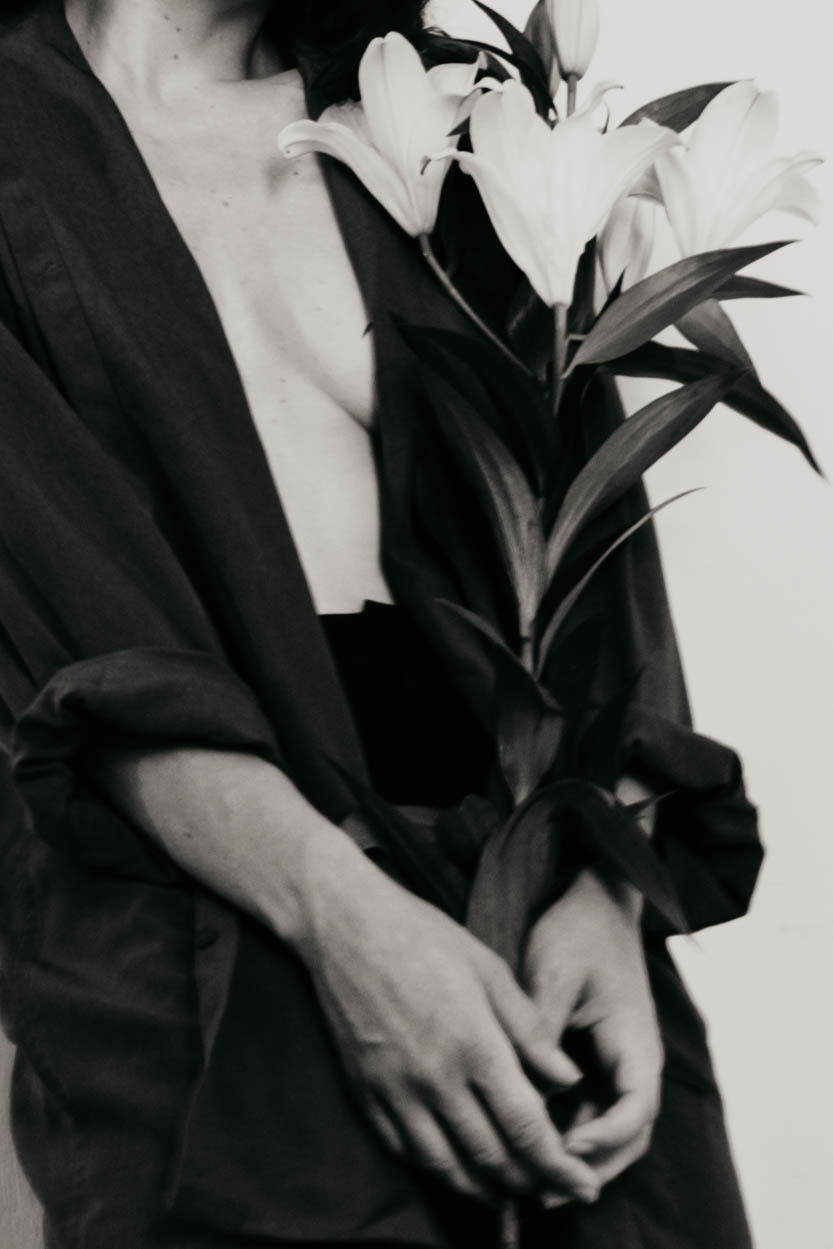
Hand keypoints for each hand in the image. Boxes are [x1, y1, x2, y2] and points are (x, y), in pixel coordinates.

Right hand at [294, 846, 601, 1205]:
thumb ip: (531, 1031)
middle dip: (530, 1185)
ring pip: (446, 1167)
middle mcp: (434, 1079)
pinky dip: (438, 1170)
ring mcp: (395, 1091)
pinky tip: (457, 1168)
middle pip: (491, 1157)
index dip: (560, 1167)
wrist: (346, 927)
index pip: (527, 1129)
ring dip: (484, 1190)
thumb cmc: (424, 937)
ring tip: (512, 1194)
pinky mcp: (365, 1094)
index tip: (585, 1187)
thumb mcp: (490, 970)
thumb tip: (569, 1081)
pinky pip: (405, 1152)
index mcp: (474, 1045)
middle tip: (555, 1193)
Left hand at [523, 869, 663, 1196]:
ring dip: (578, 1157)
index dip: (603, 1138)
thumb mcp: (553, 975)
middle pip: (628, 1137)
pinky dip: (570, 1133)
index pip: (636, 1110)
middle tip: (541, 1188)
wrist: (595, 904)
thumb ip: (543, 1033)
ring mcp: (620, 1065)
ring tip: (531, 1178)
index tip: (562, 1146)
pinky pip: (592, 1111)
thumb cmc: (578, 934)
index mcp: (636, 1042)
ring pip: (610, 1130)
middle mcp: (636, 1062)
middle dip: (589, 1167)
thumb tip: (525, 1090)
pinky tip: (532, 1141)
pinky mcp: (601, 1063)